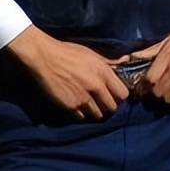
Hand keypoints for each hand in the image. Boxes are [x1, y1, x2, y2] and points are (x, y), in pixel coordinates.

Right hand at [7, 25, 128, 119]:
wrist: (44, 57)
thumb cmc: (68, 52)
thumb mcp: (92, 53)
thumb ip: (109, 61)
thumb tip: (125, 60)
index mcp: (103, 72)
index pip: (123, 94)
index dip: (120, 96)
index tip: (114, 95)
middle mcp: (95, 86)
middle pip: (112, 108)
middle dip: (109, 107)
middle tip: (102, 103)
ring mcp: (82, 98)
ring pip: (97, 115)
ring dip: (96, 112)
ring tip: (91, 105)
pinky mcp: (69, 106)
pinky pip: (82, 118)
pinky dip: (82, 115)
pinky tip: (78, 107)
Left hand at [131, 18, 169, 104]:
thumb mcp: (169, 39)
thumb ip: (150, 50)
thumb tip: (130, 57)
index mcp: (167, 56)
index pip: (149, 79)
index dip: (143, 87)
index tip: (142, 90)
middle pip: (158, 92)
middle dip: (154, 94)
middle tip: (155, 92)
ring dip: (167, 98)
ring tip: (168, 93)